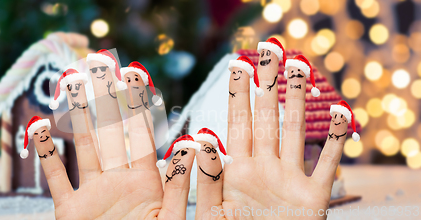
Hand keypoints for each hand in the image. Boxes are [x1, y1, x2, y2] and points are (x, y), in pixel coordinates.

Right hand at [34, 62, 190, 218]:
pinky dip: (45, 154)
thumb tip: (193, 143)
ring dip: (77, 114)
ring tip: (72, 80)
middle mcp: (119, 181)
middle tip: (100, 63)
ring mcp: (93, 193)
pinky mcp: (70, 210)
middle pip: (111, 131)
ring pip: (83, 146)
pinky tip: (38, 125)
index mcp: (148, 182)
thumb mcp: (170, 219)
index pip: (143, 135)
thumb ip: (179, 184)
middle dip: (105, 97)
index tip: (135, 74)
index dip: (138, 104)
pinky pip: (56, 178)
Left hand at [195, 56, 345, 218]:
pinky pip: (327, 165)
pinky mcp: (314, 198)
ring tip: (298, 70)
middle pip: (266, 119)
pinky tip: (342, 114)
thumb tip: (199, 143)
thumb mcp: (215, 212)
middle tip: (268, 53)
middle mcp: (265, 169)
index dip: (238, 95)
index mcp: (238, 171)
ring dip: (298, 102)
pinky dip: (336, 141)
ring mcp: (290, 180)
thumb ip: (209, 180)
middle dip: (267, 86)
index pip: (237, 124)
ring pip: (295, 133)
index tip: (238, 66)